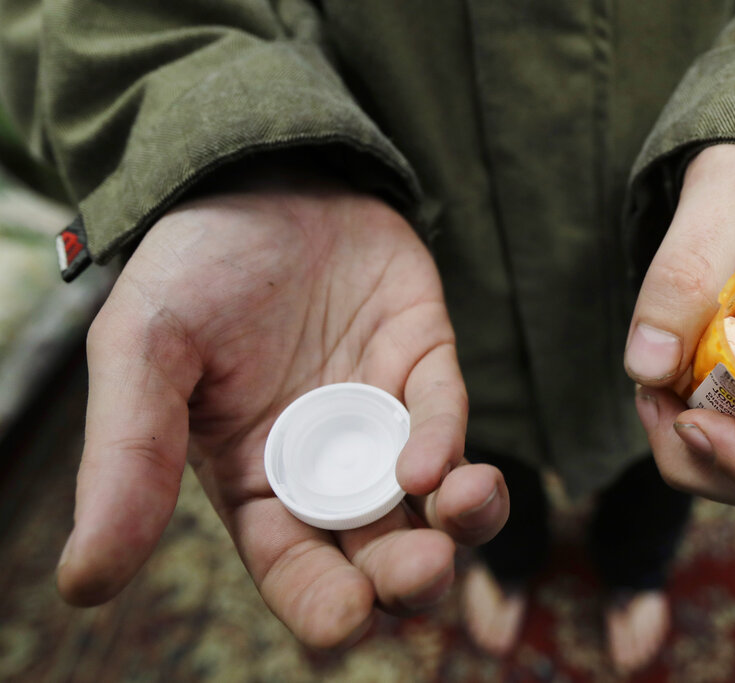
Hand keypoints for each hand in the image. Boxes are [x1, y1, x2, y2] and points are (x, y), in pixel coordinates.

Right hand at [57, 168, 508, 646]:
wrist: (252, 175)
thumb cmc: (192, 267)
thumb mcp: (142, 352)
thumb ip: (127, 457)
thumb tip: (84, 579)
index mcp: (258, 480)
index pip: (296, 569)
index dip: (323, 605)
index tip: (345, 624)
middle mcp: (329, 462)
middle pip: (380, 549)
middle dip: (408, 575)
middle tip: (420, 574)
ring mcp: (383, 413)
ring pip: (436, 498)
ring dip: (461, 523)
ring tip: (459, 515)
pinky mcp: (424, 360)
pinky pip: (445, 414)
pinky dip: (446, 441)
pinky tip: (434, 459)